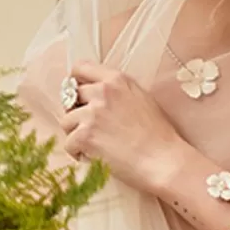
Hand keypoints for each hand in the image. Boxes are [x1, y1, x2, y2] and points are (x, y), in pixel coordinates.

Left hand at [60, 61, 185, 193]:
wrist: (163, 160)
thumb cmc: (158, 136)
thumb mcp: (141, 99)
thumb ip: (117, 92)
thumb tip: (94, 95)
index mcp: (117, 80)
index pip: (81, 68)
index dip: (74, 82)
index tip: (77, 96)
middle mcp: (102, 92)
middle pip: (70, 97)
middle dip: (76, 113)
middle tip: (91, 129)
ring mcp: (92, 113)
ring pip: (66, 122)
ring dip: (77, 135)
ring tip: (98, 146)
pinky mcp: (85, 135)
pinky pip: (68, 144)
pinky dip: (79, 154)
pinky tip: (97, 157)